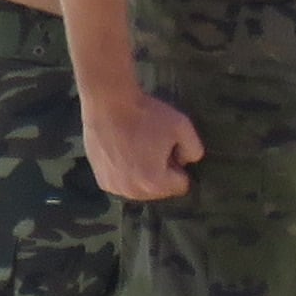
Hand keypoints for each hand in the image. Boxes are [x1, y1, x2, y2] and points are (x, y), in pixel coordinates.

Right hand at [82, 81, 201, 202]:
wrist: (108, 103)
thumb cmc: (146, 115)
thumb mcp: (182, 127)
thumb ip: (194, 150)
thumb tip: (185, 163)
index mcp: (154, 183)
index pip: (181, 185)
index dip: (180, 165)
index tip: (170, 148)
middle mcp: (132, 192)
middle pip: (160, 190)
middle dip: (162, 173)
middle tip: (153, 146)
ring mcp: (114, 187)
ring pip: (141, 188)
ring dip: (144, 174)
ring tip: (137, 148)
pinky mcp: (101, 180)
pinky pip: (124, 183)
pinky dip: (126, 172)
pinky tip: (123, 152)